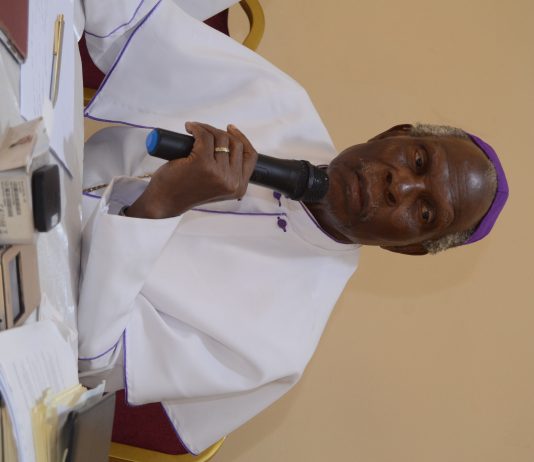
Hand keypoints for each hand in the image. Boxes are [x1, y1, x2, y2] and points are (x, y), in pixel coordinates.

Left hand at [126, 122, 257, 218]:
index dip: (242, 139)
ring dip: (206, 128)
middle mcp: (231, 182)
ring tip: (195, 130)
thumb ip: (228, 173)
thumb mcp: (217, 186)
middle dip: (220, 132)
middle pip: (235, 144)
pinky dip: (197, 128)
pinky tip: (190, 128)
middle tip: (206, 131)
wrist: (165, 201)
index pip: (250, 157)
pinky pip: (204, 136)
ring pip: (220, 138)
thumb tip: (229, 144)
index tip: (230, 130)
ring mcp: (218, 173)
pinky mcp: (202, 163)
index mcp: (238, 188)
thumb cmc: (187, 191)